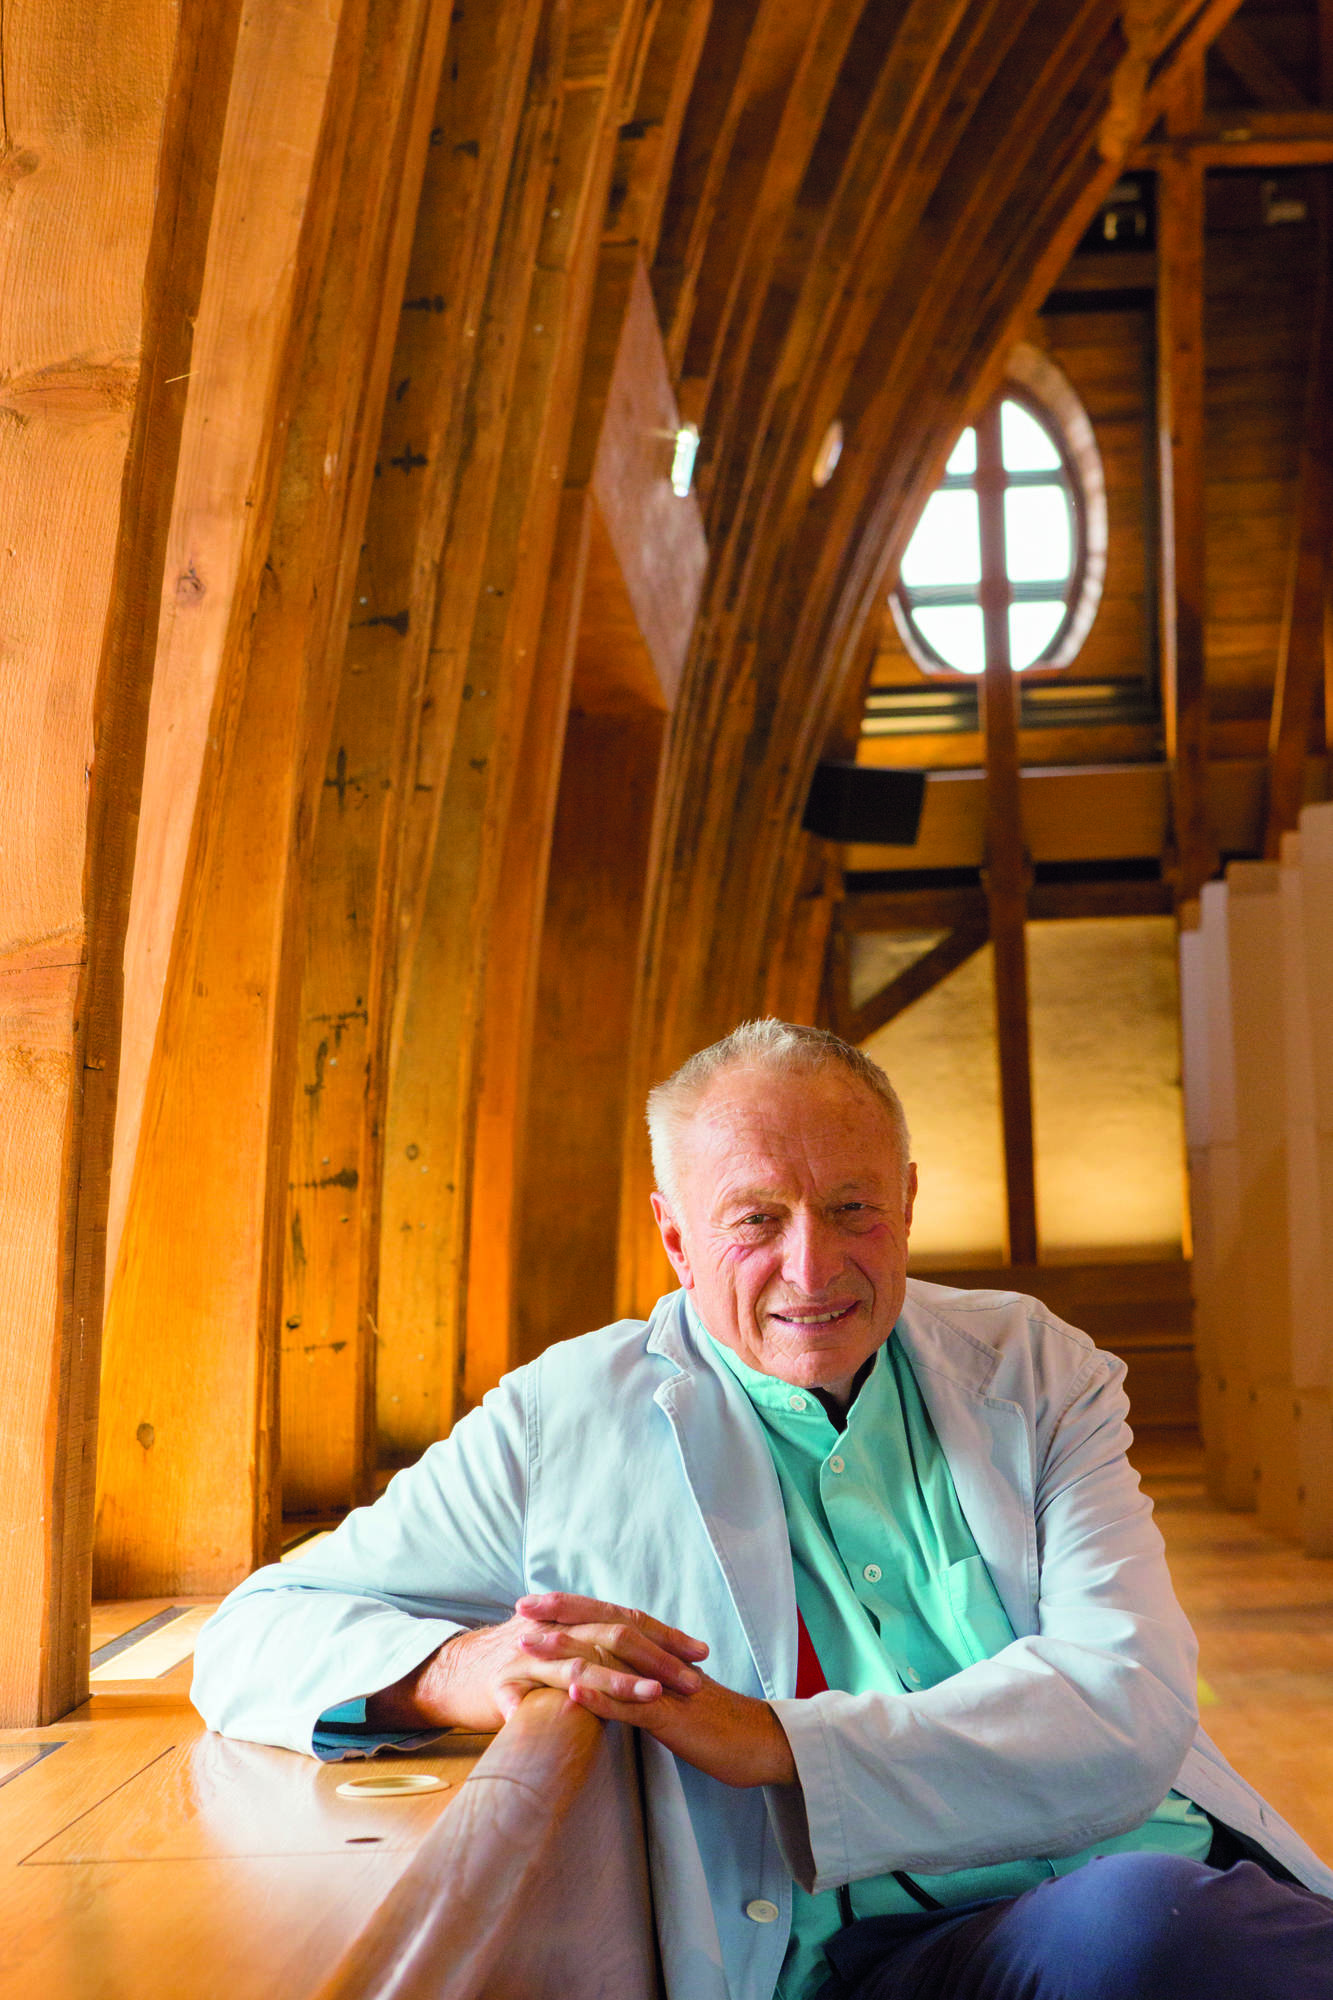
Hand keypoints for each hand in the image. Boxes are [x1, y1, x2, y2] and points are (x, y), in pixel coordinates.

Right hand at [364, 1594, 709, 1733]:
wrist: (453, 1671)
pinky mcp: (499, 1686)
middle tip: (691, 1682)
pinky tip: (568, 1725)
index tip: (702, 1652)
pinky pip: (519, 1700)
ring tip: (649, 1698)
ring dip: (615, 1683)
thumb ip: (599, 1650)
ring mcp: (526, 1657)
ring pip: (577, 1667)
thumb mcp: (563, 1650)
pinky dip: (540, 1712)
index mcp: (573, 1623)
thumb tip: (648, 1659)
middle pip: (612, 1639)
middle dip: (655, 1660)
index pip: (628, 1621)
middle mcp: (554, 1633)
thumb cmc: (517, 1666)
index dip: (666, 1636)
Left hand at [521, 1593, 798, 1790]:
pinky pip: (636, 1704)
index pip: (609, 1621)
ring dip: (570, 1650)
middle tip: (521, 1608)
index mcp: (657, 1653)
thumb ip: (640, 1683)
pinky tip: (573, 1691)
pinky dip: (603, 1697)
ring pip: (614, 1660)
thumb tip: (607, 1678)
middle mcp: (659, 1659)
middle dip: (562, 1615)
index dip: (571, 1609)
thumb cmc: (713, 1724)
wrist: (761, 1742)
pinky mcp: (674, 1717)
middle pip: (606, 1627)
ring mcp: (665, 1685)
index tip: (531, 1604)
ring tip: (531, 1645)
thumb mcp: (669, 1698)